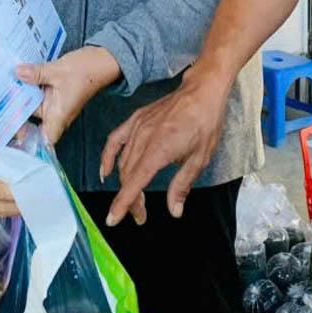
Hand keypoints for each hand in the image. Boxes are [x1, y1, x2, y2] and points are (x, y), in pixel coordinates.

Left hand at [17, 46, 119, 144]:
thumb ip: (36, 73)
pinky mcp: (53, 94)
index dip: (28, 142)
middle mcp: (55, 113)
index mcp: (58, 115)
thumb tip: (17, 73)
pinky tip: (15, 80)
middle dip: (15, 115)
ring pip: (33, 106)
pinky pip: (37, 95)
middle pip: (32, 122)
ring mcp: (54, 103)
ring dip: (20, 99)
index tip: (10, 137)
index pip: (44, 140)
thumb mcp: (58, 70)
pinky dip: (28, 90)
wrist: (102, 59)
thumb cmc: (86, 70)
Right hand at [99, 70, 228, 226]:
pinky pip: (115, 140)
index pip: (134, 182)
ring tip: (135, 200)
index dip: (122, 203)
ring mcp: (137, 127)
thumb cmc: (205, 123)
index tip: (112, 220)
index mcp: (159, 150)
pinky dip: (108, 157)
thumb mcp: (200, 159)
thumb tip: (174, 211)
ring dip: (125, 184)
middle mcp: (144, 138)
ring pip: (123, 162)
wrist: (202, 92)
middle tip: (141, 214)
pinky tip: (106, 171)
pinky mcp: (136, 120)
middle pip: (128, 176)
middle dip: (130, 199)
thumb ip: (182, 186)